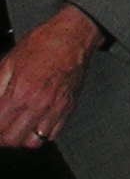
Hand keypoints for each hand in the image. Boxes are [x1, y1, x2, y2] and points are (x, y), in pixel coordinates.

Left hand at [0, 3, 102, 147]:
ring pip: (33, 142)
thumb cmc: (42, 44)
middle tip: (0, 126)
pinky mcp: (68, 107)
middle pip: (12, 139)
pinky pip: (52, 134)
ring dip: (20, 138)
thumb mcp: (8, 62)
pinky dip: (40, 134)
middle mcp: (39, 104)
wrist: (72, 36)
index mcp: (20, 92)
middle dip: (1, 136)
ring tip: (15, 129)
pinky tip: (33, 123)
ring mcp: (56, 108)